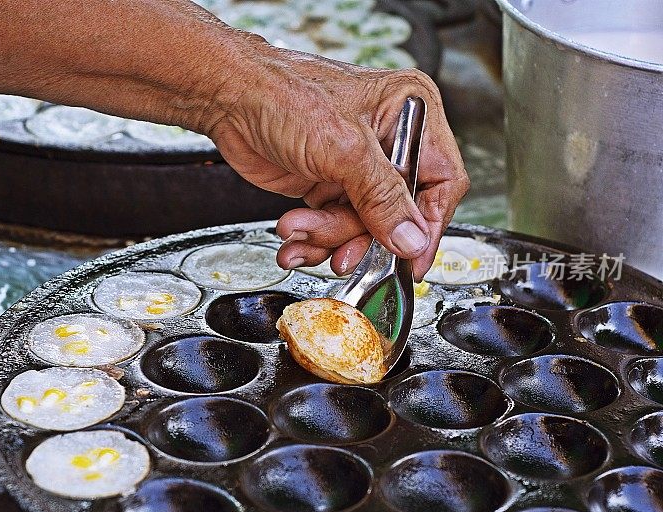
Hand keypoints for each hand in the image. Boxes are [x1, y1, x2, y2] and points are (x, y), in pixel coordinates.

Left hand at [207, 46, 468, 279]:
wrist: (227, 99)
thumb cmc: (281, 95)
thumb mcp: (343, 148)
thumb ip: (382, 198)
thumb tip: (411, 239)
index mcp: (409, 112)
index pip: (441, 182)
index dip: (428, 225)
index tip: (412, 260)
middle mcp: (388, 141)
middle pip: (398, 213)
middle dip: (363, 235)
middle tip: (342, 252)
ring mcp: (356, 166)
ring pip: (361, 226)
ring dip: (328, 236)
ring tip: (298, 229)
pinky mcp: (328, 184)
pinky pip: (333, 226)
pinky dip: (313, 238)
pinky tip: (293, 237)